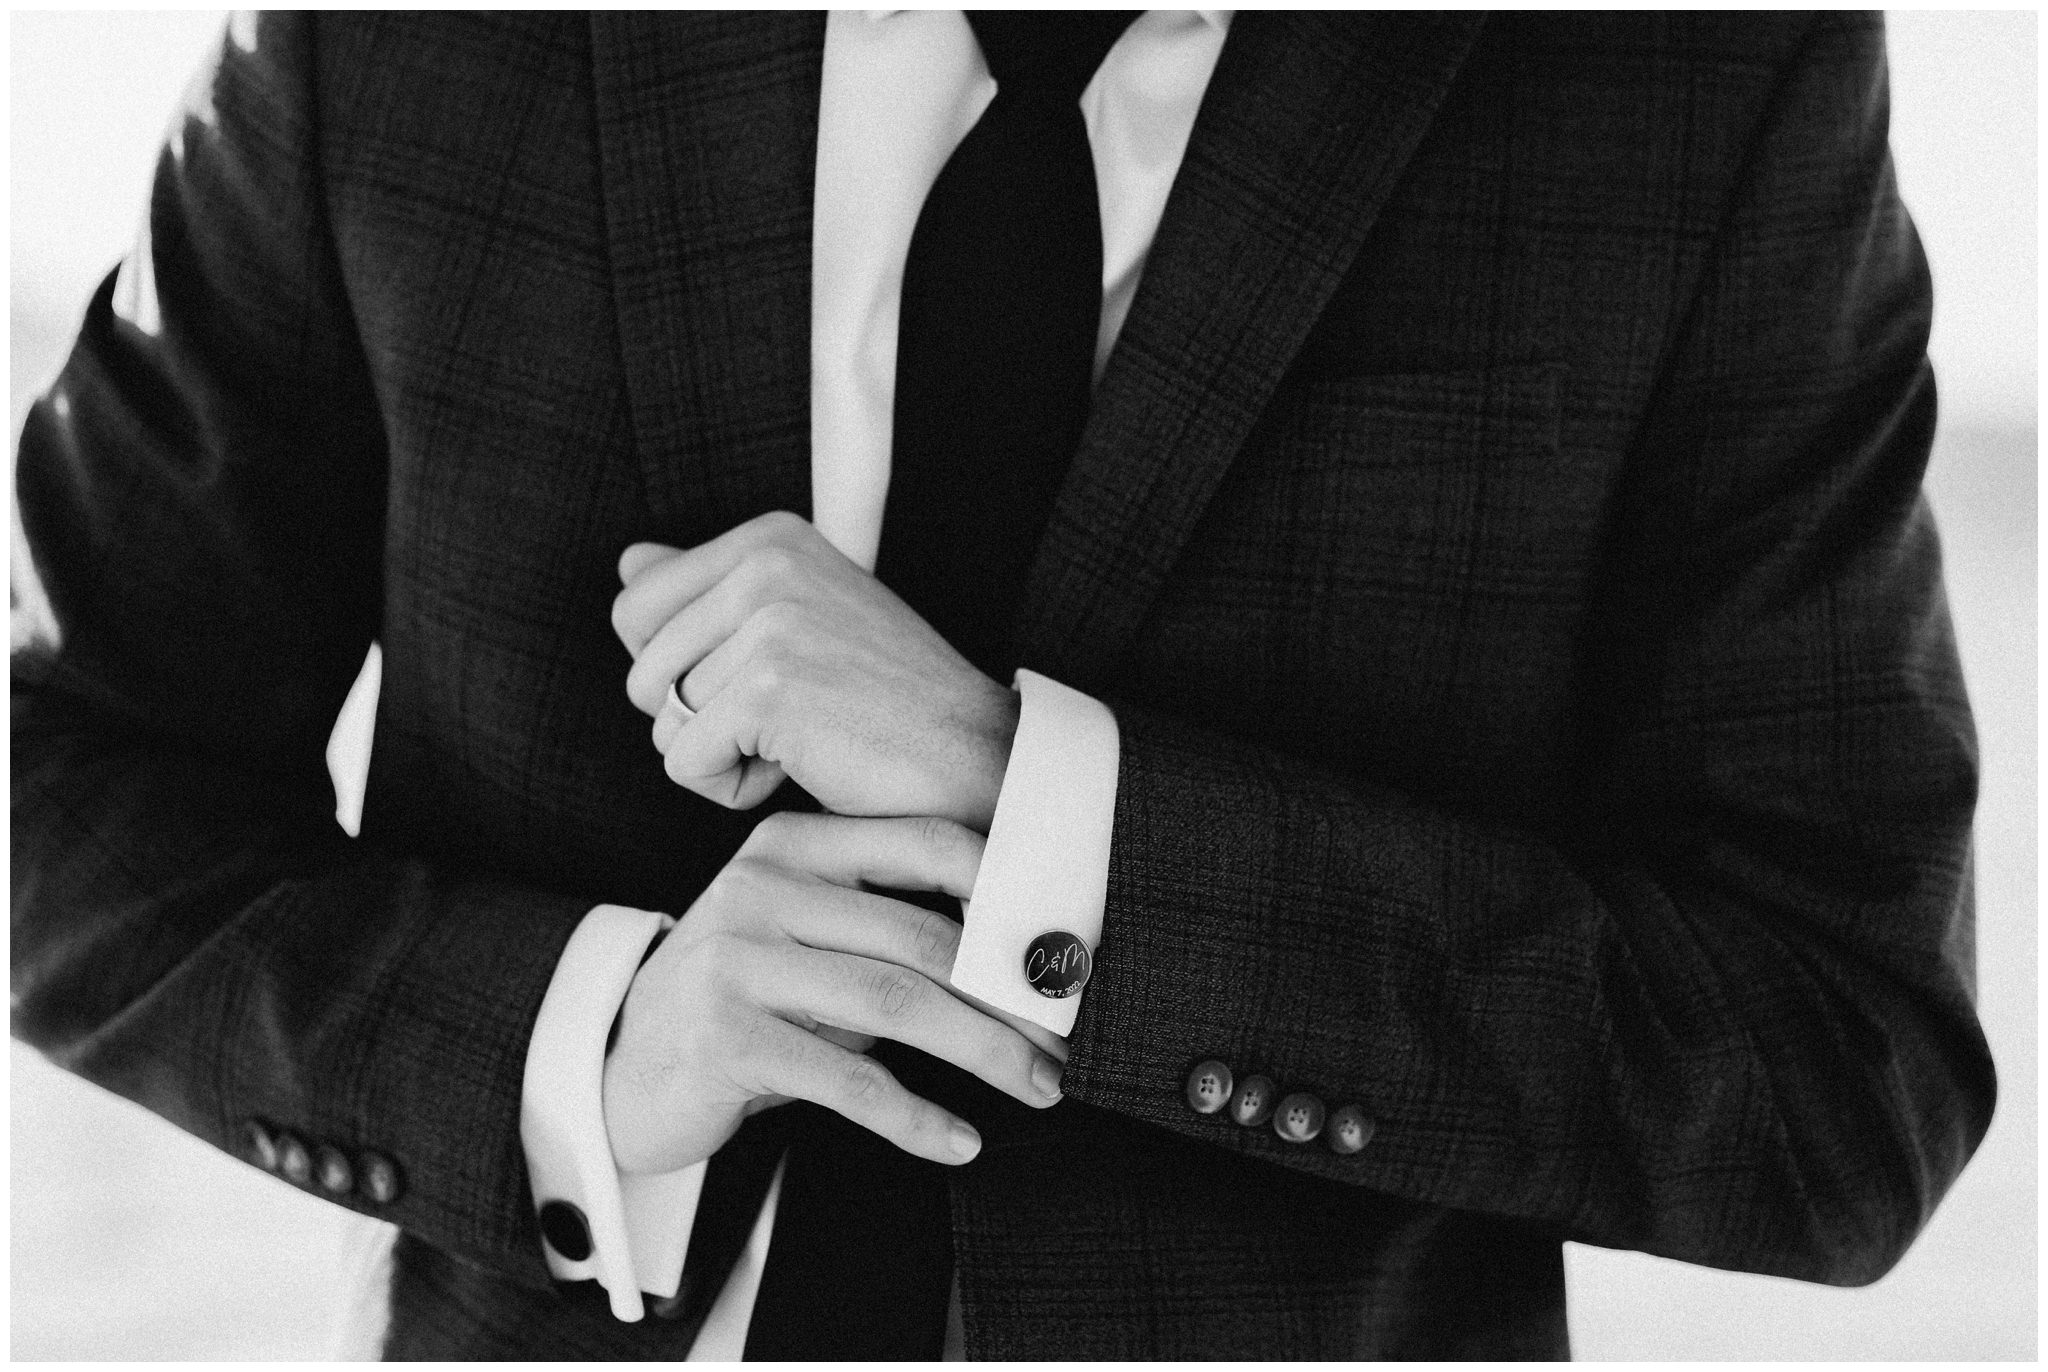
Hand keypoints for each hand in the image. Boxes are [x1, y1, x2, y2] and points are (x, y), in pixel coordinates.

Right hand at [602, 811, 1064, 1175]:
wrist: (624, 1068)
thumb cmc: (746, 1002)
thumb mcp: (805, 941)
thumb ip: (884, 929)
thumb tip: (1019, 962)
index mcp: (793, 845)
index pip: (924, 843)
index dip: (1006, 891)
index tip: (1066, 944)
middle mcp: (761, 887)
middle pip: (922, 936)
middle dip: (1007, 996)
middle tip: (1064, 1041)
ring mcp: (737, 959)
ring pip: (897, 1003)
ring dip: (982, 1053)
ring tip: (1036, 1088)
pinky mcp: (725, 1037)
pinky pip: (849, 1082)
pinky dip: (915, 1118)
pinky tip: (959, 1142)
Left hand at [611, 511, 1018, 829]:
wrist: (972, 758)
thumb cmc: (887, 704)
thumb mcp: (800, 621)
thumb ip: (710, 589)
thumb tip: (629, 561)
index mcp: (771, 539)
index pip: (638, 603)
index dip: (682, 668)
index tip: (769, 680)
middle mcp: (768, 563)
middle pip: (640, 666)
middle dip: (694, 717)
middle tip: (784, 720)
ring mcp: (770, 622)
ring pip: (661, 719)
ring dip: (721, 754)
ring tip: (800, 741)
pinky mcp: (769, 690)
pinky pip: (684, 764)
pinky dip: (732, 790)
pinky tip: (802, 769)